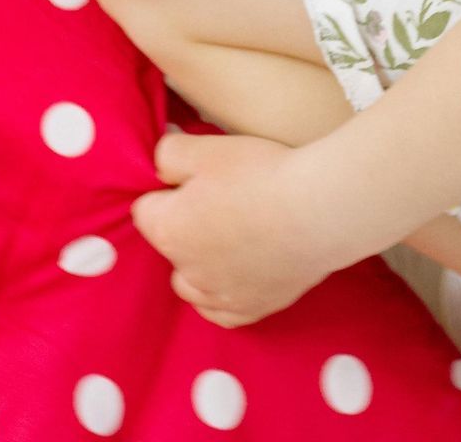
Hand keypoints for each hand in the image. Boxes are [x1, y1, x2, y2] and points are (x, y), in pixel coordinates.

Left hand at [132, 132, 332, 328]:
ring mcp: (219, 296)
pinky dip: (220, 296)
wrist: (315, 212)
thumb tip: (160, 168)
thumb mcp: (203, 148)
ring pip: (190, 285)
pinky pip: (220, 312)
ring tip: (227, 235)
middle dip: (182, 225)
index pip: (144, 209)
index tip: (192, 177)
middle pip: (169, 246)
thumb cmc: (258, 174)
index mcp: (168, 230)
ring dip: (198, 263)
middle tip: (217, 199)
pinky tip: (235, 273)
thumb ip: (166, 155)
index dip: (166, 188)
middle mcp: (187, 272)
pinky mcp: (253, 309)